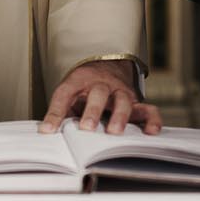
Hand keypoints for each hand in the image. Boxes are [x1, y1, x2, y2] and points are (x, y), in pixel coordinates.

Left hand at [39, 59, 161, 134]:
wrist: (107, 66)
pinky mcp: (136, 102)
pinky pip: (148, 109)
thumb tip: (48, 134)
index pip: (65, 94)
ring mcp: (120, 92)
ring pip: (123, 100)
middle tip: (86, 128)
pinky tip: (150, 132)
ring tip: (114, 132)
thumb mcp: (69, 94)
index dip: (55, 112)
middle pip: (98, 94)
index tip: (47, 130)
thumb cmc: (84, 88)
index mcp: (79, 81)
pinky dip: (151, 120)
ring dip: (119, 116)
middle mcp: (102, 85)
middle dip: (92, 111)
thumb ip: (61, 112)